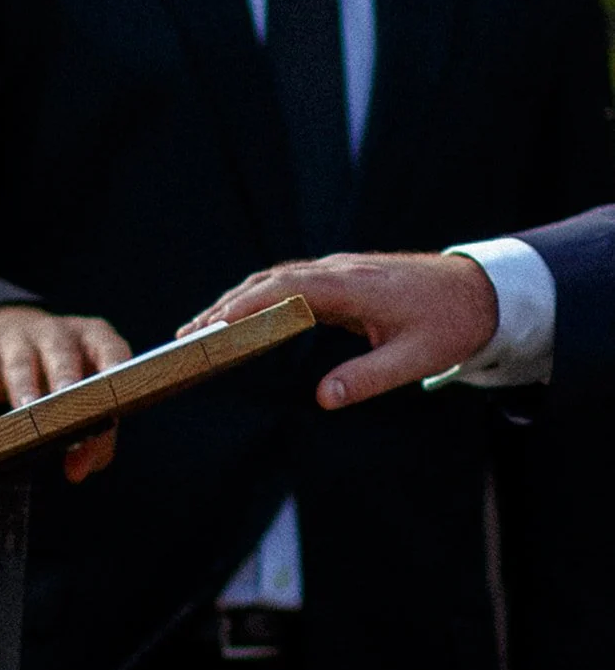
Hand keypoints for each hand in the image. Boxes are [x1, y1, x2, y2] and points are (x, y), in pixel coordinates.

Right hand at [0, 304, 130, 482]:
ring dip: (23, 391)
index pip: (110, 348)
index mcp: (93, 339)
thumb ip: (95, 436)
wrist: (6, 333)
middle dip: (64, 379)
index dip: (114, 369)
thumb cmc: (58, 375)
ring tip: (25, 421)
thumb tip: (79, 471)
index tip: (113, 397)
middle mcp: (57, 334)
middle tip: (66, 411)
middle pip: (62, 354)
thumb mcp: (84, 399)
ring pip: (20, 364)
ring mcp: (17, 339)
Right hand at [179, 252, 498, 409]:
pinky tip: (240, 317)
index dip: (244, 309)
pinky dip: (257, 297)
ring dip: (235, 300)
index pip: (284, 290)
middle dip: (224, 306)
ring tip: (201, 328)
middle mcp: (340, 271)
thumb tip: (323, 398)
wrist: (482, 290)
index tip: (211, 329)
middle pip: (268, 280)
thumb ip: (368, 379)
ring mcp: (339, 271)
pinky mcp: (341, 278)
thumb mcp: (416, 359)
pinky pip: (289, 281)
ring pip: (275, 277)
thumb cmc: (451, 324)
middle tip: (187, 336)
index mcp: (353, 287)